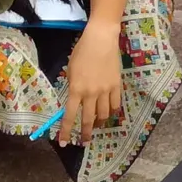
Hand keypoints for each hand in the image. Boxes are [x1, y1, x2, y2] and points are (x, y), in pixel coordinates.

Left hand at [57, 24, 123, 142]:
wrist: (101, 39)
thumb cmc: (82, 51)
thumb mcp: (71, 70)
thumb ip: (73, 86)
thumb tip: (75, 99)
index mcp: (76, 89)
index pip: (70, 116)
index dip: (66, 131)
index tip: (64, 142)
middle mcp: (91, 93)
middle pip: (88, 119)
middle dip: (85, 133)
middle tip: (84, 142)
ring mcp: (105, 90)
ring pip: (104, 115)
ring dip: (99, 123)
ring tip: (96, 124)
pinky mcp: (117, 86)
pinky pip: (115, 105)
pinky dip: (111, 111)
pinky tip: (108, 112)